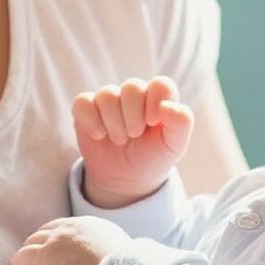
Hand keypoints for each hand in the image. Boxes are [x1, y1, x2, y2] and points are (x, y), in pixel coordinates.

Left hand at [8, 216, 127, 264]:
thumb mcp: (122, 261)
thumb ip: (110, 259)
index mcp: (95, 227)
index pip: (69, 229)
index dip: (60, 243)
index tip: (59, 257)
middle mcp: (74, 227)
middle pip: (47, 232)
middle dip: (41, 247)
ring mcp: (56, 241)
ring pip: (32, 243)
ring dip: (29, 258)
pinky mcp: (43, 258)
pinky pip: (21, 259)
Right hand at [72, 77, 192, 208]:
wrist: (127, 179)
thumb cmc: (154, 157)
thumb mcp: (175, 145)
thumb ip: (182, 122)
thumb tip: (166, 106)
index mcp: (159, 97)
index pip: (160, 85)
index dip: (156, 103)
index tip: (153, 124)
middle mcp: (134, 94)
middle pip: (132, 86)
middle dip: (134, 116)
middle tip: (135, 135)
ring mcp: (109, 100)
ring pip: (107, 95)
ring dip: (114, 123)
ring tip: (120, 140)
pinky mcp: (87, 109)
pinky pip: (83, 103)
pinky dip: (91, 121)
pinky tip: (100, 136)